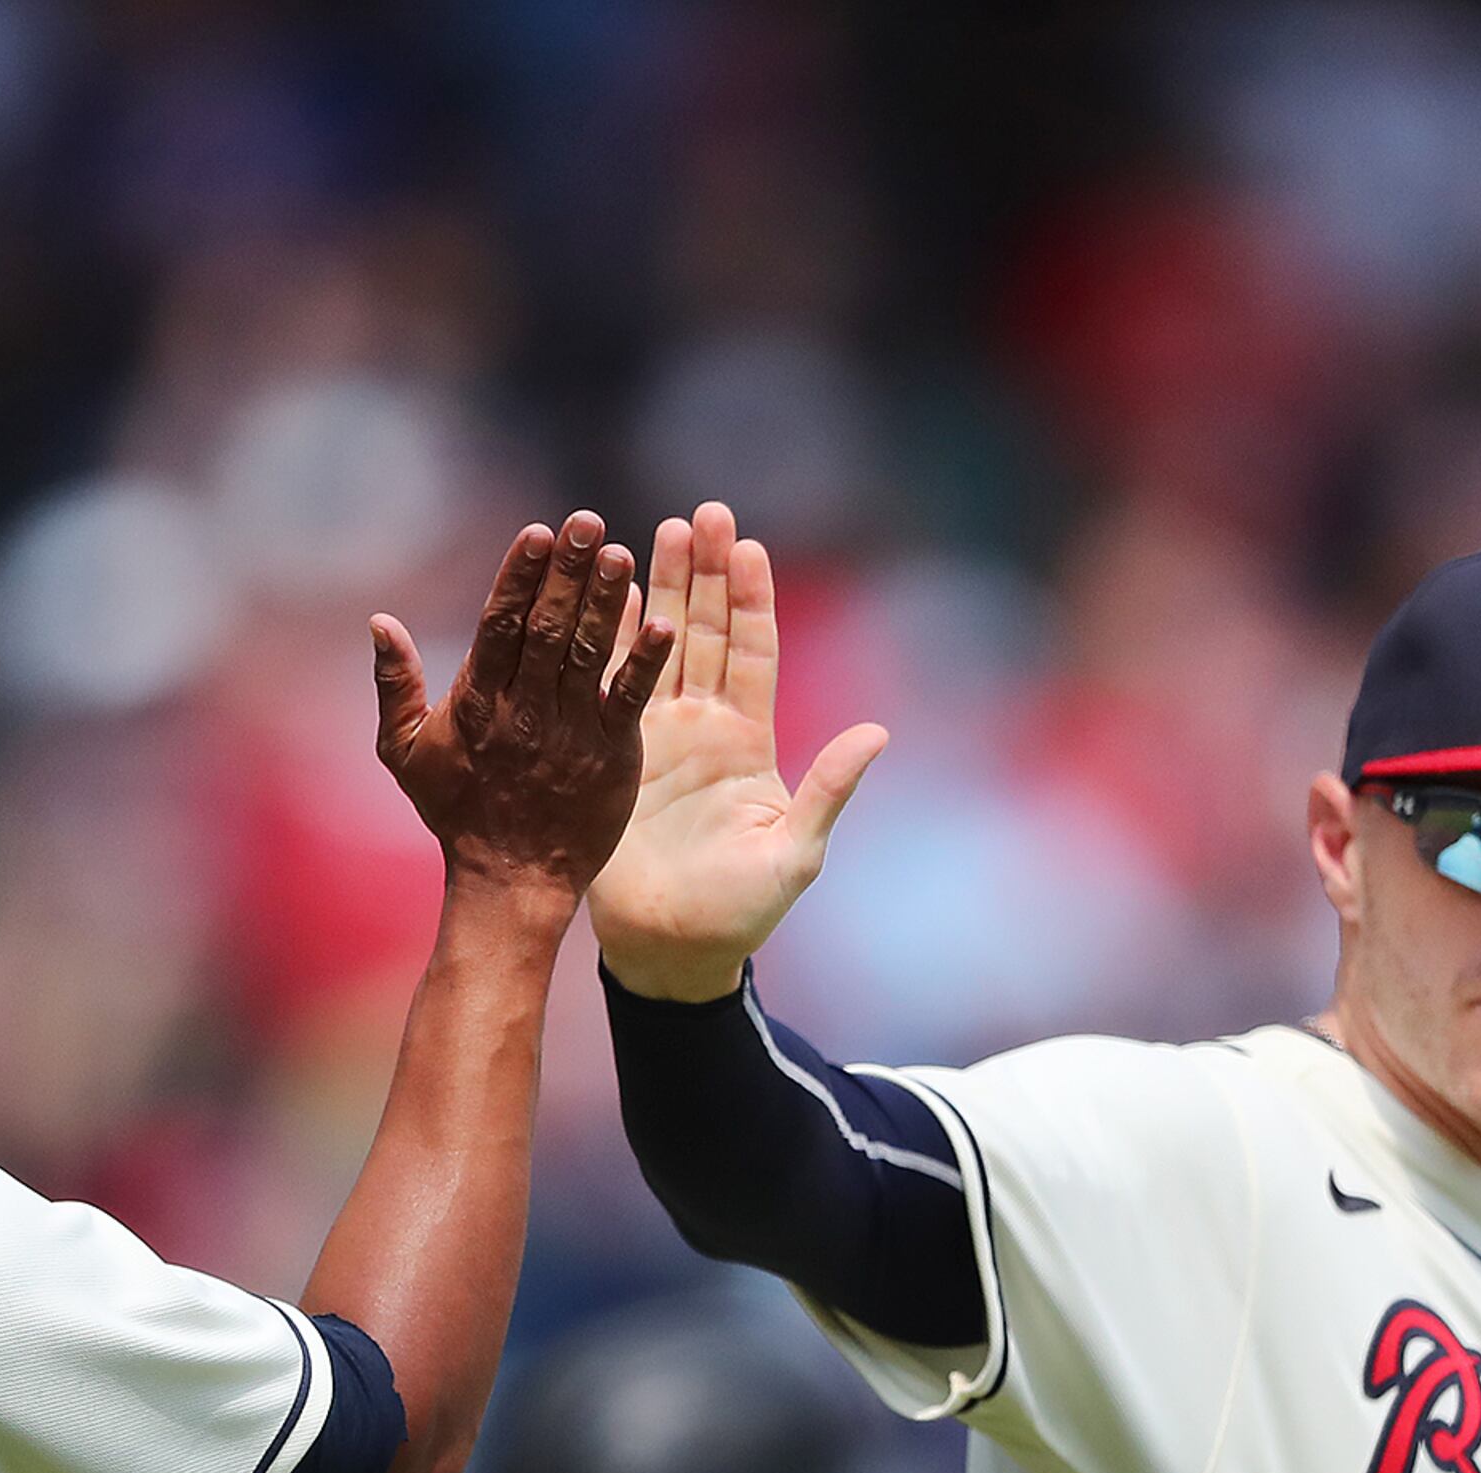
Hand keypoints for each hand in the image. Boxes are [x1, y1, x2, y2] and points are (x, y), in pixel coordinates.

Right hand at [371, 512, 676, 907]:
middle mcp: (522, 710)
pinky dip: (643, 662)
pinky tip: (662, 621)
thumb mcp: (403, 751)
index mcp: (476, 702)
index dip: (518, 576)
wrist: (509, 880)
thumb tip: (379, 621)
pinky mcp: (609, 754)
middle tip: (586, 521)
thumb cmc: (456, 811)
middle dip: (566, 573)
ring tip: (620, 553)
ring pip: (586, 655)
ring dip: (604, 603)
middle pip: (545, 629)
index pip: (498, 625)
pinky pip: (628, 700)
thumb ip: (393, 684)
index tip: (537, 531)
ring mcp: (568, 732)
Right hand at [588, 499, 887, 1003]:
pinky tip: (603, 597)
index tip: (750, 546)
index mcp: (749, 743)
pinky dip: (608, 641)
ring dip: (657, 593)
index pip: (753, 653)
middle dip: (705, 573)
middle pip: (706, 632)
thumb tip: (877, 733)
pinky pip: (609, 687)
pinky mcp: (612, 757)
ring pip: (658, 649)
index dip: (752, 600)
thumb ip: (829, 792)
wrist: (671, 951)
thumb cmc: (740, 913)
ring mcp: (656, 739)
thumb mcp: (795, 855)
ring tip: (651, 534)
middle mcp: (704, 729)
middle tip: (702, 514)